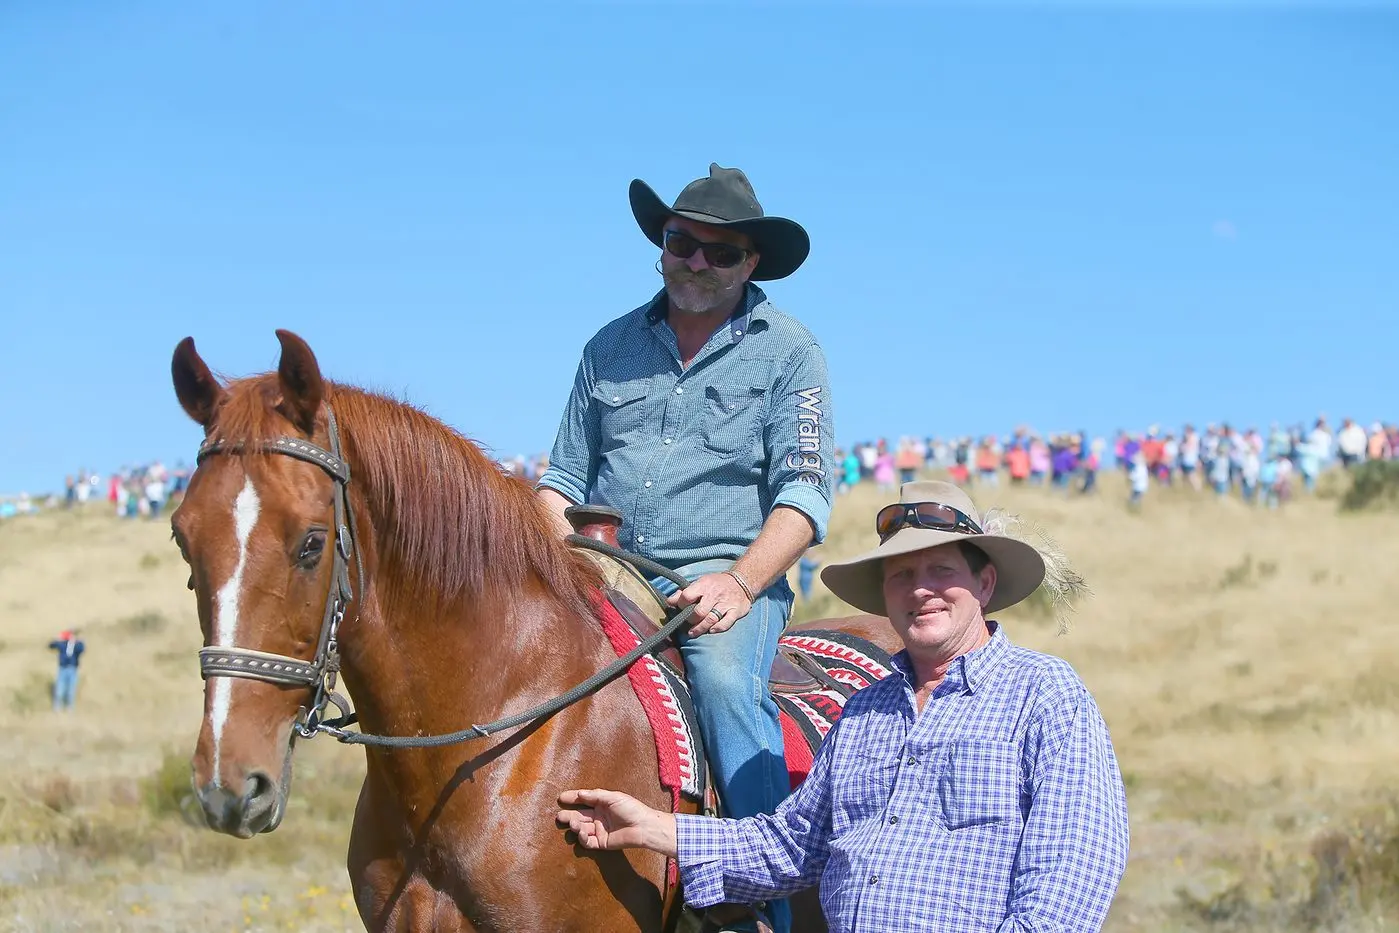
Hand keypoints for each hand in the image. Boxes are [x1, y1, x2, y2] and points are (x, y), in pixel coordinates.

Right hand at [556, 789, 676, 856]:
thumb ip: (596, 795)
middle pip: (579, 816)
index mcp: (601, 804)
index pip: (583, 800)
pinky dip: (583, 839)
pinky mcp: (601, 842)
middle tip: (560, 816)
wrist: (643, 826)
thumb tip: (580, 793)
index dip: (572, 798)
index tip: (561, 798)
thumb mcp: (613, 797)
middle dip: (569, 815)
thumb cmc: (631, 808)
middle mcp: (598, 817)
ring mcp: (599, 830)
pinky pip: (588, 842)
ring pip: (582, 829)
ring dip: (575, 826)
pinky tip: (582, 833)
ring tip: (573, 824)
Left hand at [666, 571, 752, 635]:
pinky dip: (718, 628)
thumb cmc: (717, 584)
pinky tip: (712, 630)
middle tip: (688, 623)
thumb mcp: (701, 583)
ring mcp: (726, 604)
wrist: (742, 581)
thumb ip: (685, 592)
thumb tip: (669, 601)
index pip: (687, 596)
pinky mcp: (736, 611)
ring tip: (693, 633)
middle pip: (699, 612)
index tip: (681, 609)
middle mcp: (714, 595)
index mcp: (704, 585)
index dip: (681, 605)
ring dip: (700, 628)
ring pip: (711, 619)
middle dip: (691, 620)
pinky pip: (726, 623)